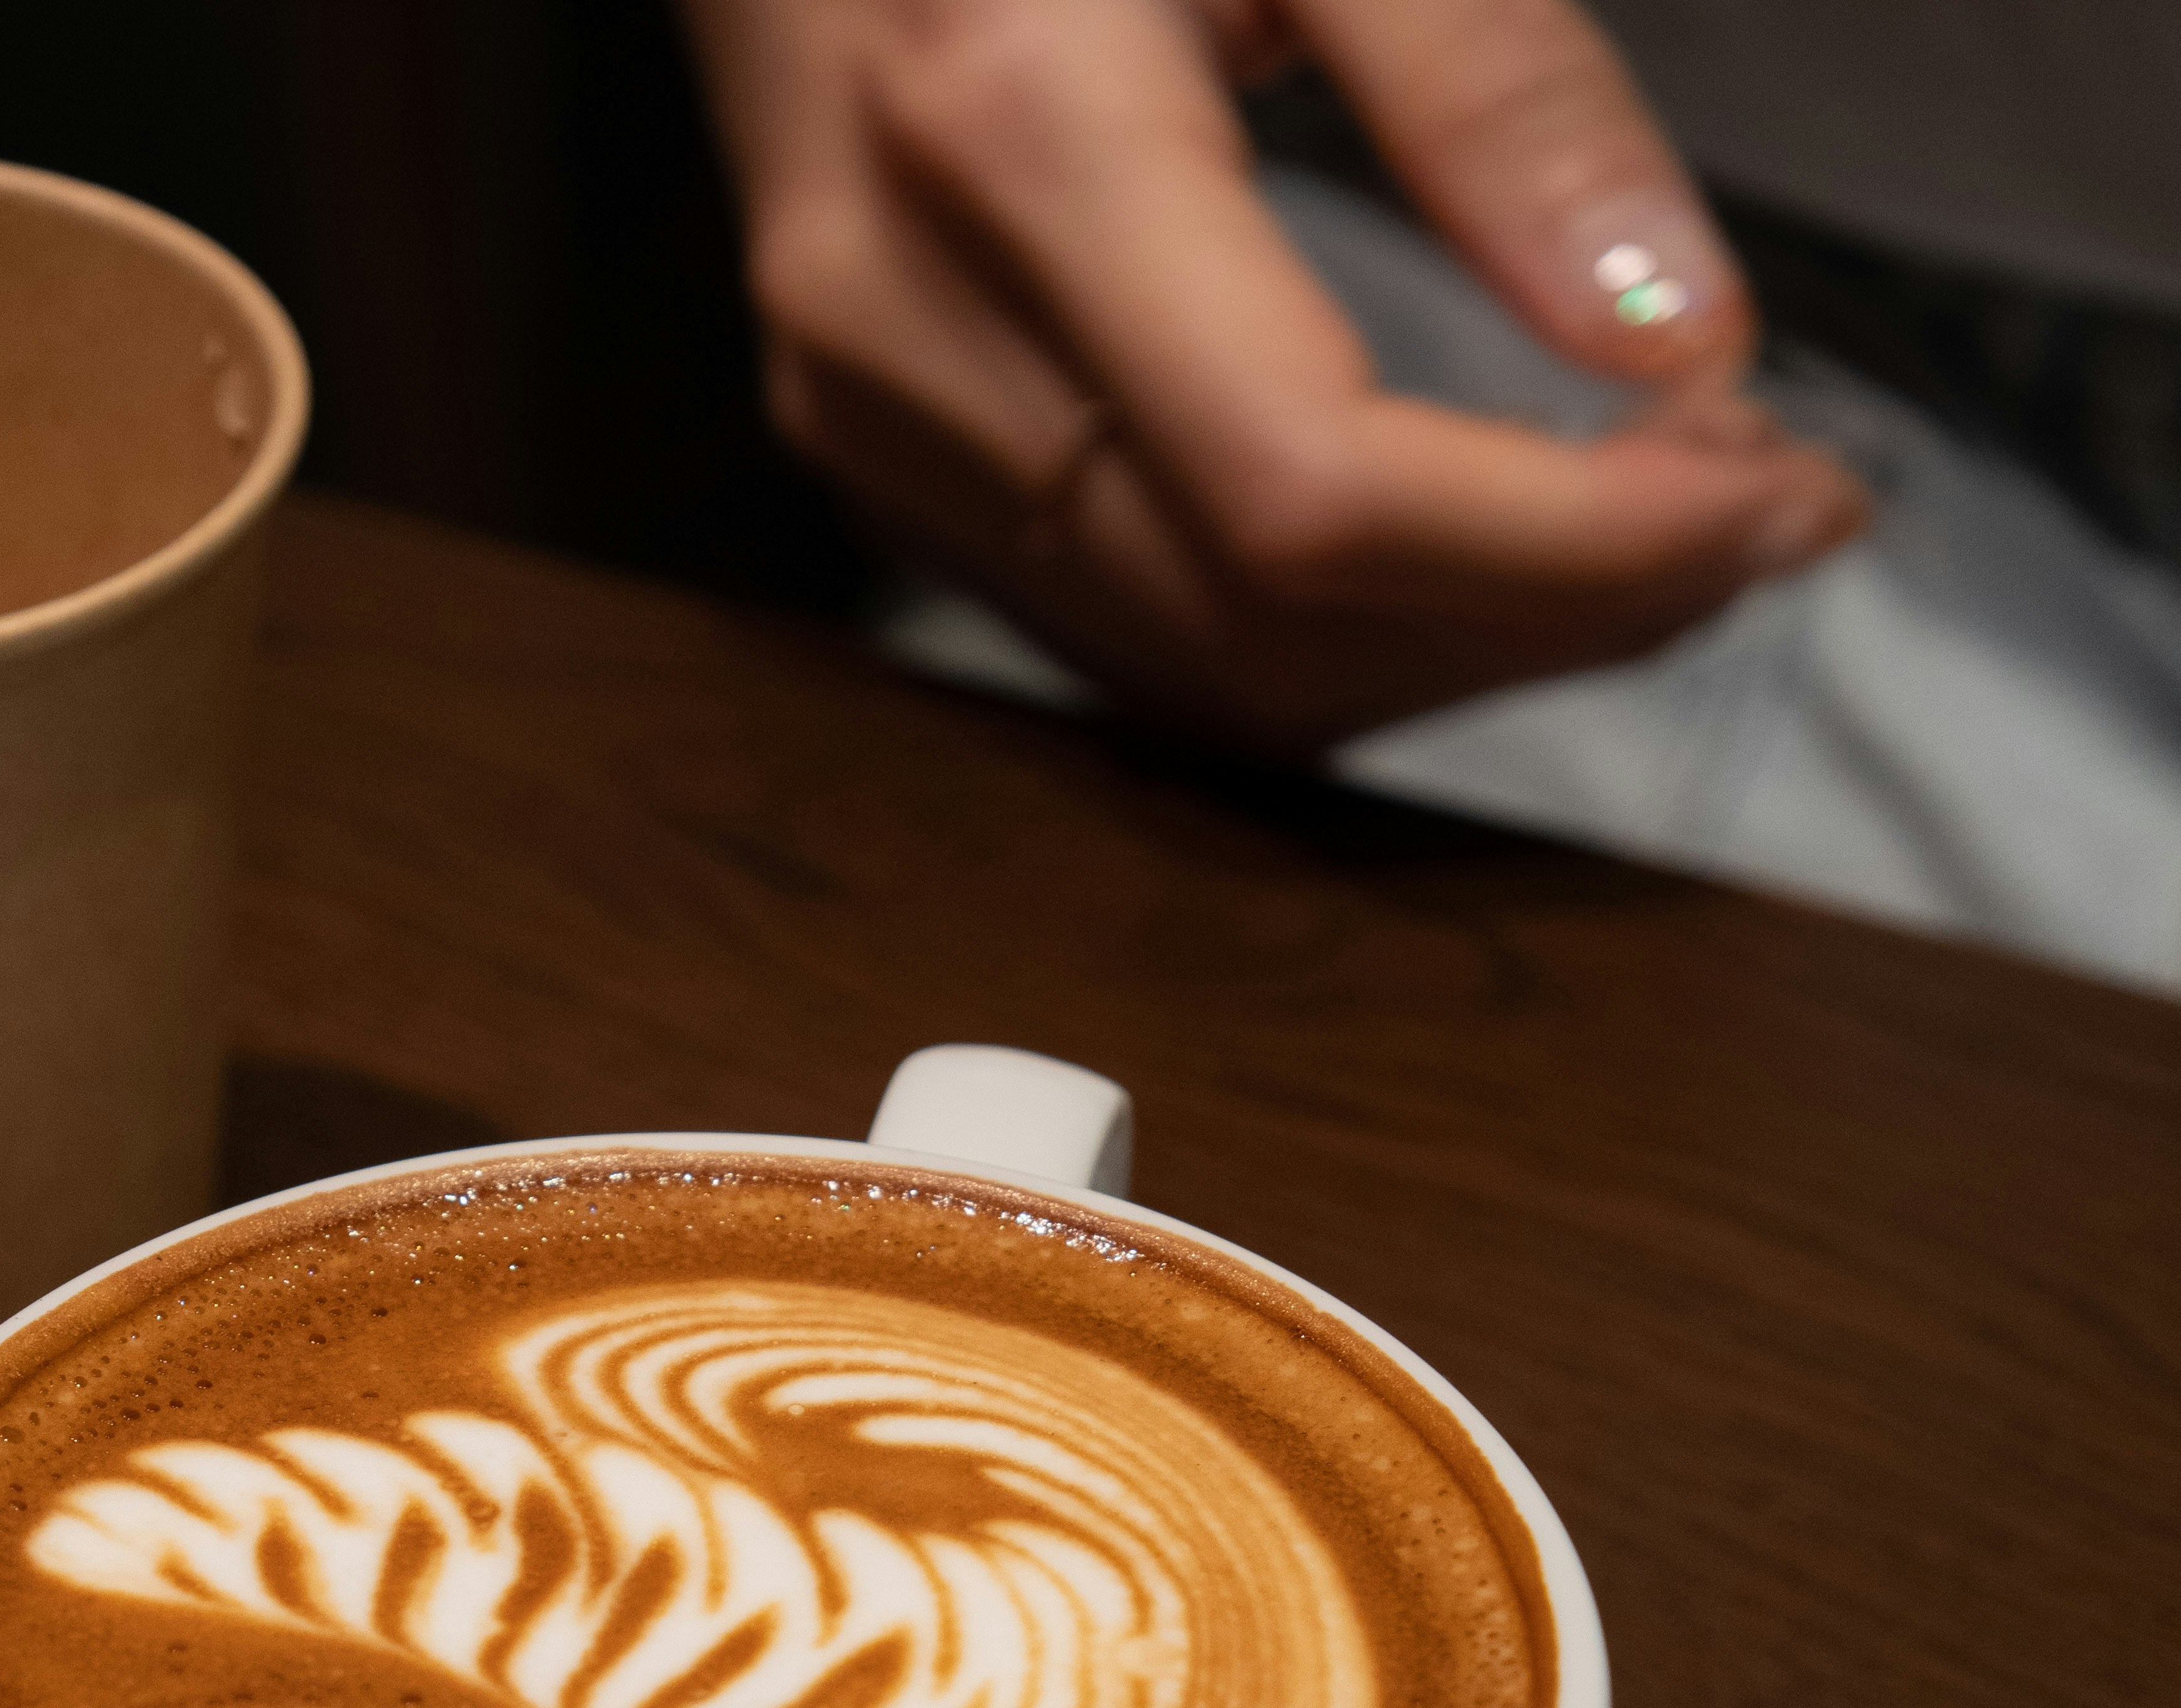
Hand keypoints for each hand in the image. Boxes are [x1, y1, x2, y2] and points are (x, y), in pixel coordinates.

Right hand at [683, 0, 1868, 746]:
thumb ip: (1492, 88)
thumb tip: (1672, 338)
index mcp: (1009, 133)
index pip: (1315, 487)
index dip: (1572, 544)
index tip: (1774, 483)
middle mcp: (906, 330)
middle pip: (1275, 625)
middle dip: (1559, 614)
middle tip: (1763, 511)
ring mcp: (874, 426)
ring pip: (1217, 680)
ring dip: (1469, 649)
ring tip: (1655, 535)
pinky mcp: (884, 464)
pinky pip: (1146, 644)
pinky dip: (1347, 638)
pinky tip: (1480, 551)